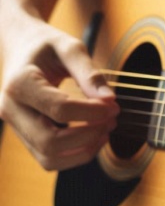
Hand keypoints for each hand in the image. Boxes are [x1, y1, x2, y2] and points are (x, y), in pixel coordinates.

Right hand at [0, 14, 118, 170]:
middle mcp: (10, 109)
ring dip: (84, 151)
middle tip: (112, 119)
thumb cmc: (46, 45)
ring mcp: (16, 126)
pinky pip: (50, 159)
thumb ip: (90, 72)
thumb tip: (110, 100)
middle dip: (89, 136)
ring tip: (106, 130)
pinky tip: (94, 137)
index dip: (93, 112)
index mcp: (19, 83)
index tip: (114, 105)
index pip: (59, 109)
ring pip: (49, 159)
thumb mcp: (69, 47)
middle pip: (50, 142)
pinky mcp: (26, 136)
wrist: (20, 46)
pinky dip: (76, 155)